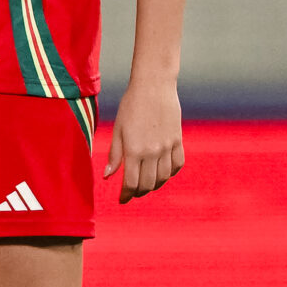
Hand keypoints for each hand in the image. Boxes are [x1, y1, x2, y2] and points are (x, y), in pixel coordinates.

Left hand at [105, 78, 183, 202]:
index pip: (131, 183)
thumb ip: (115, 155)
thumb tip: (108, 177)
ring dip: (154, 185)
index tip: (122, 199)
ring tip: (146, 184)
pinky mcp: (178, 140)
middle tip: (133, 192)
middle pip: (148, 184)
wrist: (154, 86)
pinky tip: (163, 172)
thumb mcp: (118, 130)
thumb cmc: (131, 106)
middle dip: (139, 192)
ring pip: (163, 177)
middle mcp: (152, 151)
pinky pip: (177, 164)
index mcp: (134, 150)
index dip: (126, 195)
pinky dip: (170, 173)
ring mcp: (167, 147)